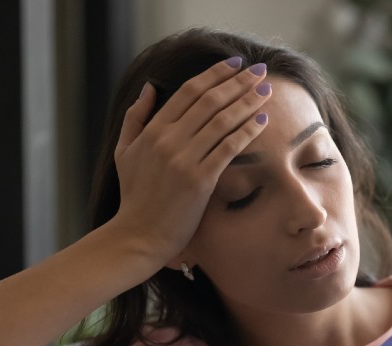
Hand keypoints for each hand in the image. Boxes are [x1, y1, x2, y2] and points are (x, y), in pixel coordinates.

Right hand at [110, 57, 272, 264]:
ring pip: (223, 120)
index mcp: (152, 130)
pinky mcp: (200, 180)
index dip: (215, 74)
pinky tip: (263, 120)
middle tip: (259, 70)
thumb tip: (149, 87)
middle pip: (210, 100)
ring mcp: (184, 159)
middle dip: (238, 82)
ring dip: (248, 102)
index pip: (188, 91)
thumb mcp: (124, 152)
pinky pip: (229, 147)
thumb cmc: (134, 196)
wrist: (139, 235)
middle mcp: (168, 140)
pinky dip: (248, 130)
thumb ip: (135, 118)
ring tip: (266, 90)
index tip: (234, 64)